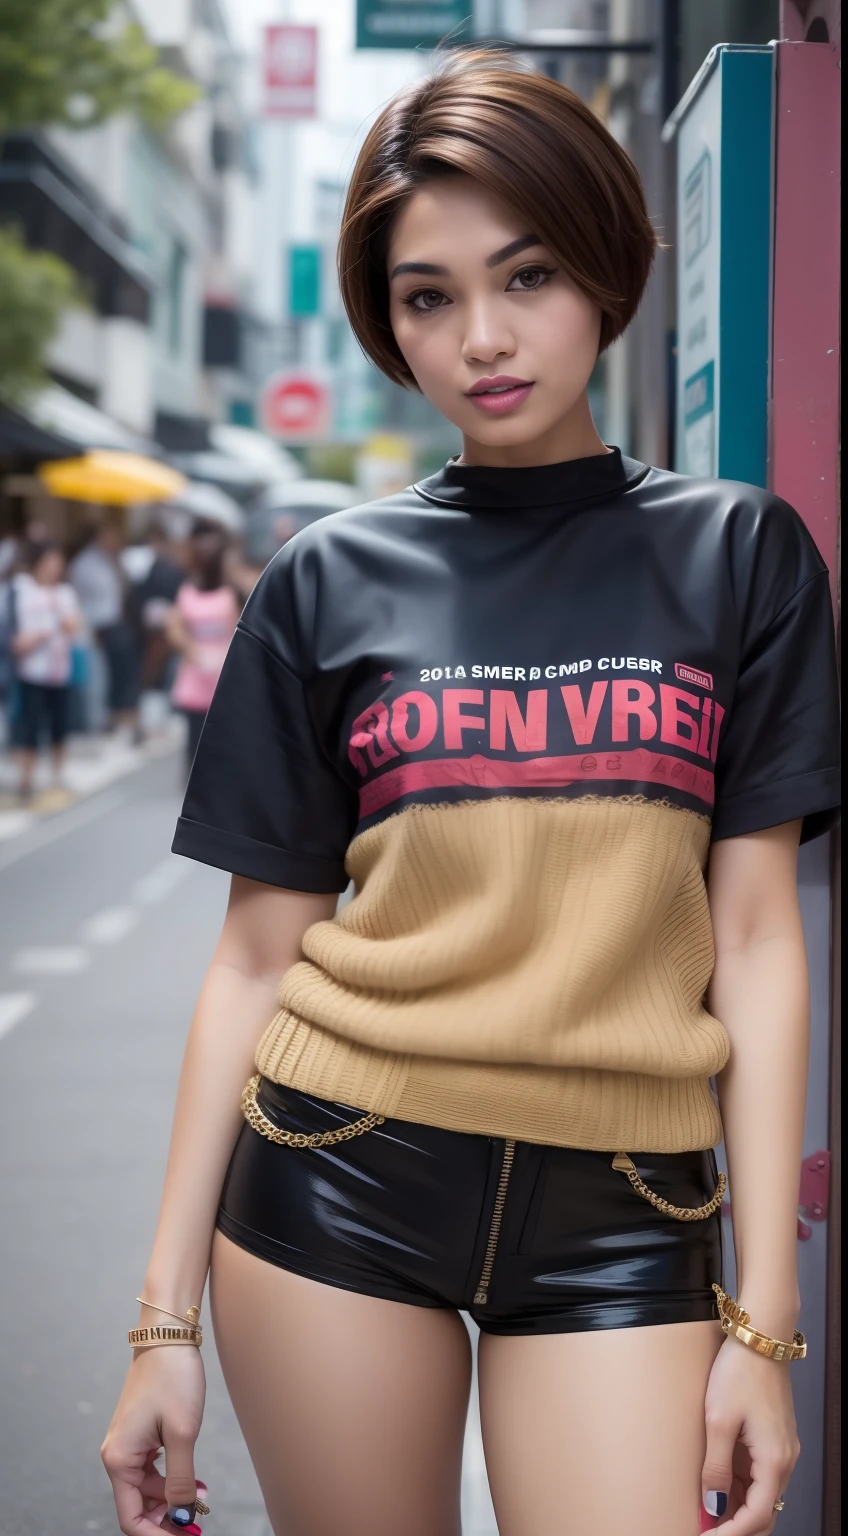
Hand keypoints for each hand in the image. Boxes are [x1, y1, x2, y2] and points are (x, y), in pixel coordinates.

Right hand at [101, 1346, 205, 1534]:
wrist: (168, 1337)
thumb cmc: (173, 1378)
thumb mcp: (183, 1433)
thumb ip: (181, 1480)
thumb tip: (183, 1517)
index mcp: (118, 1459)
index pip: (131, 1518)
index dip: (157, 1535)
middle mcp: (117, 1455)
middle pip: (139, 1506)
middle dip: (168, 1519)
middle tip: (200, 1525)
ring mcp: (129, 1445)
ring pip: (148, 1490)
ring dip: (173, 1499)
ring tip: (203, 1500)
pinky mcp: (141, 1435)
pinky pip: (153, 1470)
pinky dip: (172, 1480)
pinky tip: (195, 1481)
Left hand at [701, 1339, 799, 1531]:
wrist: (760, 1338)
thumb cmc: (740, 1372)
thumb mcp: (719, 1421)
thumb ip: (715, 1468)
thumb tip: (713, 1507)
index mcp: (774, 1461)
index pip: (756, 1517)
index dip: (730, 1533)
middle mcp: (783, 1461)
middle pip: (763, 1513)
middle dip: (735, 1526)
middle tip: (704, 1530)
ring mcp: (779, 1450)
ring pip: (759, 1495)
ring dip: (735, 1509)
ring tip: (703, 1513)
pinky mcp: (771, 1439)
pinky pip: (757, 1476)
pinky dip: (738, 1489)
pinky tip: (715, 1488)